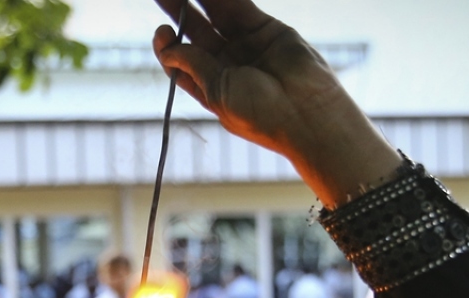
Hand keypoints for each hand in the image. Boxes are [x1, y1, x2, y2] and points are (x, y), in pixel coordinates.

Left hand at [150, 0, 399, 205]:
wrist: (306, 114)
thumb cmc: (261, 116)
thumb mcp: (217, 92)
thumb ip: (194, 64)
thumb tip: (167, 46)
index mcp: (212, 87)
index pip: (182, 61)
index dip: (167, 45)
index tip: (162, 32)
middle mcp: (228, 65)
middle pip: (195, 32)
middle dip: (178, 11)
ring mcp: (247, 46)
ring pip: (216, 15)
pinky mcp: (266, 29)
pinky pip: (239, 7)